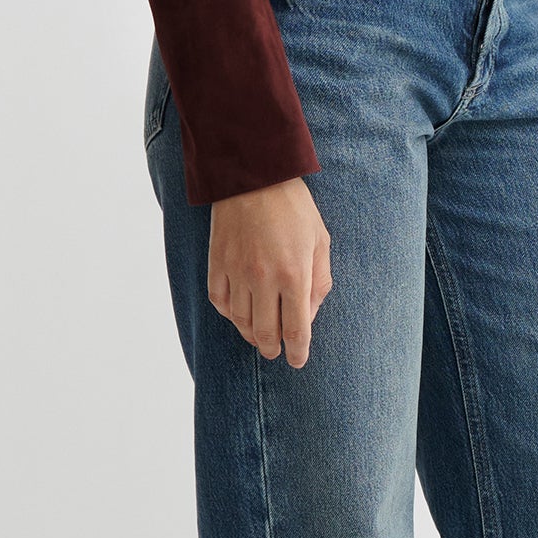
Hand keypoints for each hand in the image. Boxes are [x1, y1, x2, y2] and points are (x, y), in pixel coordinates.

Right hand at [208, 176, 333, 366]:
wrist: (253, 176)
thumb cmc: (294, 208)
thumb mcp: (320, 241)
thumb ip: (319, 282)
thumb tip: (309, 314)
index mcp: (295, 274)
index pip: (296, 329)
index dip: (297, 352)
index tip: (297, 361)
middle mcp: (264, 279)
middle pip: (265, 332)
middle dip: (272, 348)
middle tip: (276, 351)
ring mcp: (237, 272)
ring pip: (241, 321)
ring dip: (251, 334)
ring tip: (259, 335)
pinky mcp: (217, 263)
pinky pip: (221, 302)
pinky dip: (230, 314)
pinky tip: (239, 313)